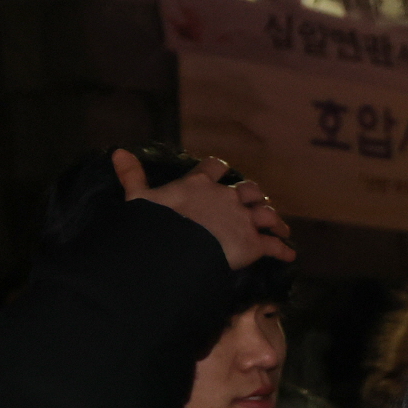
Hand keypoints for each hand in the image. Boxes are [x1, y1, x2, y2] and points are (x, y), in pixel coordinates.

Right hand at [114, 150, 293, 268]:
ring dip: (275, 221)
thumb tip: (117, 152)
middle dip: (254, 195)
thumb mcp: (140, 198)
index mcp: (200, 184)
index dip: (220, 169)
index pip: (214, 167)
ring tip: (281, 228)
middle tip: (257, 203)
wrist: (176, 249)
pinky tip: (290, 256)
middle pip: (249, 190)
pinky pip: (274, 245)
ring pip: (267, 214)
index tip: (222, 172)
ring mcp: (242, 219)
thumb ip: (132, 176)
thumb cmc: (156, 223)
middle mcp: (226, 198)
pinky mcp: (253, 243)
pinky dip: (283, 250)